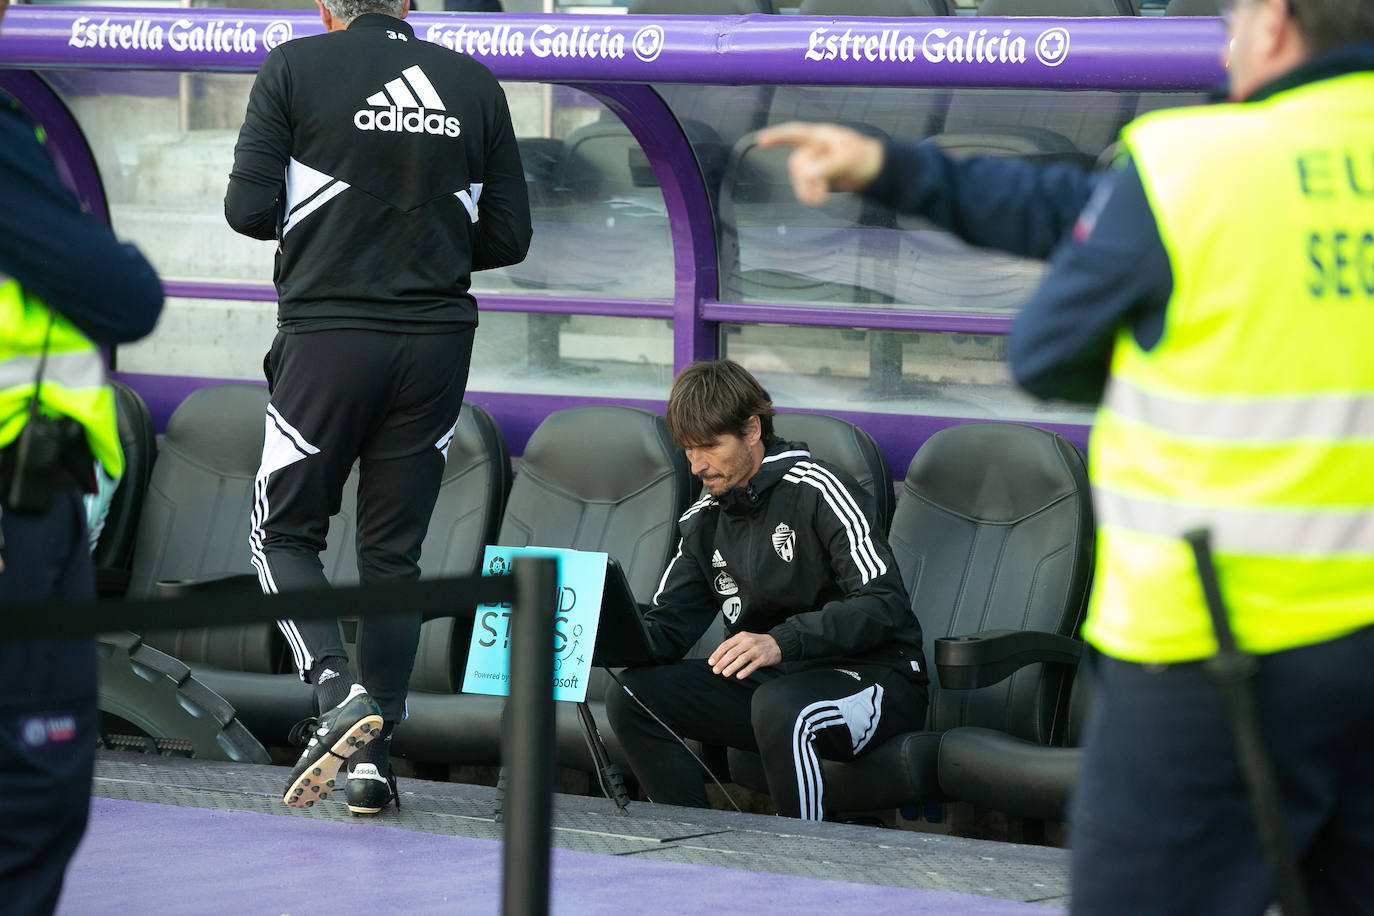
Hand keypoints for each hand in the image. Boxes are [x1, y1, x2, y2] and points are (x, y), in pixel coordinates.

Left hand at [708, 631, 781, 679]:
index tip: (711, 662)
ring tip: (725, 673)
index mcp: (741, 637)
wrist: (776, 643)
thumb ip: (734, 645)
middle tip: (716, 670)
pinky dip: (745, 671)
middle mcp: (748, 642)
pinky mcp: (763, 658)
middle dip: (722, 662)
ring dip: (732, 667)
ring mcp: (756, 650)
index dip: (717, 654)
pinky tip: (739, 676)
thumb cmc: (758, 643)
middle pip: (732, 652)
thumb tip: (719, 656)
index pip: (726, 645)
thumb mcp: (745, 639)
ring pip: (741, 658)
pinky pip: (753, 665)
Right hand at [754, 122, 885, 206]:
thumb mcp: (850, 158)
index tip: (760, 141)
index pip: (795, 133)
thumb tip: (810, 174)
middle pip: (796, 163)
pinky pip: (804, 186)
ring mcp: (814, 163)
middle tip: (821, 194)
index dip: (777, 136)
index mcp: (821, 136)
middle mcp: (814, 148)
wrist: (873, 172)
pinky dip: (809, 194)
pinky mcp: (816, 177)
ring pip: (798, 177)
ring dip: (807, 189)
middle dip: (805, 180)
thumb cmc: (864, 157)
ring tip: (821, 199)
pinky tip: (818, 199)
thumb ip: (830, 165)